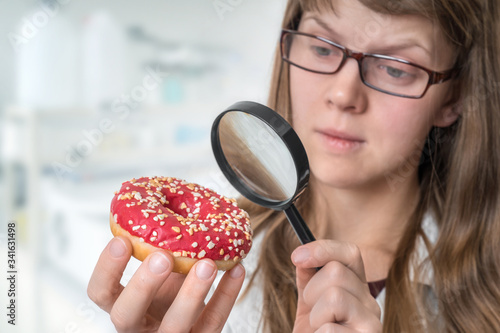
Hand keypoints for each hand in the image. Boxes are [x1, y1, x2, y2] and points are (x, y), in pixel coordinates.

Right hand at [87, 236, 244, 332]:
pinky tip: (236, 269)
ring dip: (192, 293)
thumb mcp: (159, 273)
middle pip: (127, 315)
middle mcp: (139, 326)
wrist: (193, 320)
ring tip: (207, 264)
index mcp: (123, 304)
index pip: (100, 293)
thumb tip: (169, 201)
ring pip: (174, 326)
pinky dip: (227, 295)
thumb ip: (157, 249)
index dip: (107, 269)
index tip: (121, 239)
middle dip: (143, 284)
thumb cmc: (170, 294)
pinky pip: (213, 322)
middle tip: (161, 256)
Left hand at [291, 240, 381, 332]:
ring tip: (319, 330)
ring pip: (335, 297)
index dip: (323, 249)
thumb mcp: (309, 305)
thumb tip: (302, 256)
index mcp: (357, 289)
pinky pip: (329, 329)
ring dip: (315, 317)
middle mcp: (370, 303)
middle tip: (314, 315)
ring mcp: (372, 324)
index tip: (296, 256)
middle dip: (311, 292)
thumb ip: (308, 279)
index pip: (350, 254)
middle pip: (336, 272)